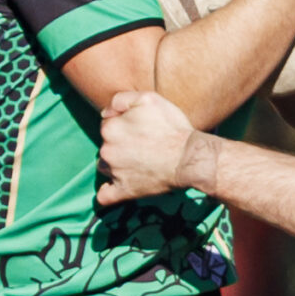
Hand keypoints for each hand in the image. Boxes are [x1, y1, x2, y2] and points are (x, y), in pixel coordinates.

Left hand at [97, 89, 206, 203]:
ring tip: (137, 162)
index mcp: (110, 128)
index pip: (108, 124)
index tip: (139, 129)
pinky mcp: (125, 191)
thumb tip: (106, 111)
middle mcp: (107, 150)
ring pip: (105, 166)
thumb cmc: (172, 127)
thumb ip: (121, 99)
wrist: (189, 157)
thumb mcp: (148, 99)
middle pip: (106, 145)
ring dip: (115, 164)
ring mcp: (115, 172)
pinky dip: (109, 191)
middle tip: (142, 145)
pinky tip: (116, 186)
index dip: (123, 125)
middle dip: (119, 144)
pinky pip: (105, 196)